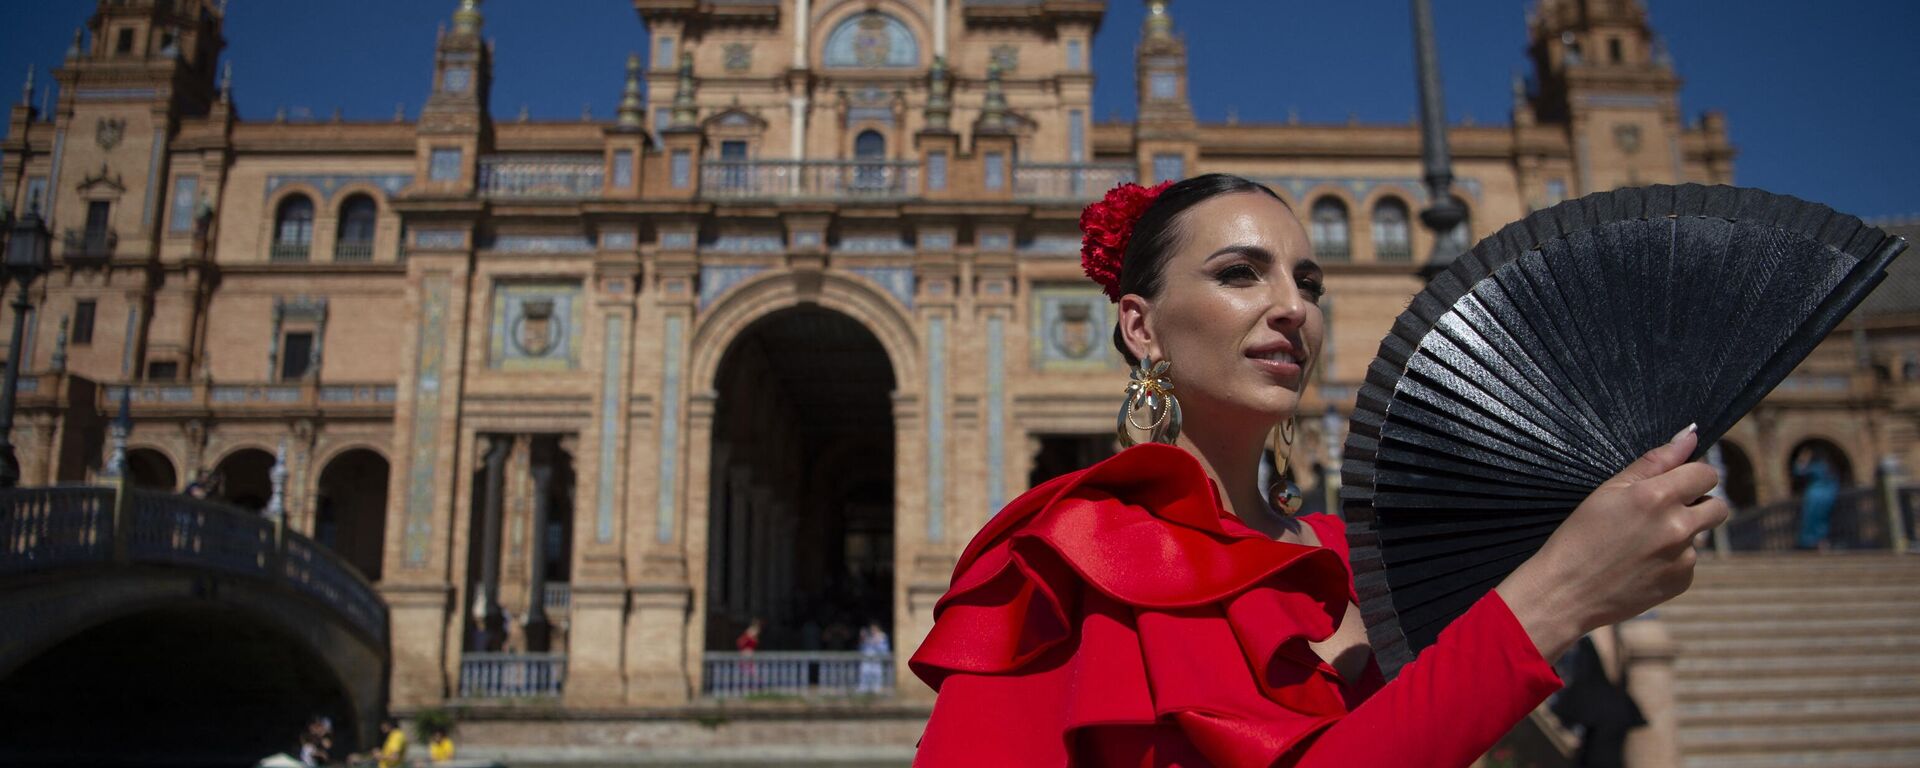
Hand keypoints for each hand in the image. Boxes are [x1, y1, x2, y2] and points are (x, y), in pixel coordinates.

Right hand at [1495, 424, 1729, 660]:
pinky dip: (1672, 560)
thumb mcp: (1608, 491)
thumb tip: (1690, 435)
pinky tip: (1641, 564)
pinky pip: (1688, 562)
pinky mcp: (1682, 581)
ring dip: (1681, 535)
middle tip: (1663, 512)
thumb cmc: (1578, 536)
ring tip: (1641, 544)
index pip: (1707, 474)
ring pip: (1700, 536)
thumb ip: (1655, 461)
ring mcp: (1684, 557)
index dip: (1693, 475)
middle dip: (1699, 504)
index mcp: (1658, 497)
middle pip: (1718, 506)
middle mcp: (1678, 526)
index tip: (1675, 483)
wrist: (1565, 592)